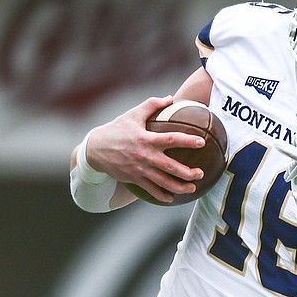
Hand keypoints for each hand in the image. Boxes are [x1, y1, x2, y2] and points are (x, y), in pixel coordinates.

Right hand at [85, 96, 206, 202]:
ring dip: (180, 187)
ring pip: (163, 182)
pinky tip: (172, 198)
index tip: (202, 142)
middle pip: (170, 167)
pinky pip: (151, 190)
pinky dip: (162, 196)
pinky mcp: (134, 179)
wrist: (95, 149)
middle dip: (188, 173)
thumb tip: (171, 98)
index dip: (187, 141)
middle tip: (201, 173)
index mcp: (146, 139)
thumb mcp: (133, 115)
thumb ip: (152, 105)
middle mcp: (144, 156)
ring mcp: (139, 170)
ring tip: (193, 188)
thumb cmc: (117, 129)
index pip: (170, 140)